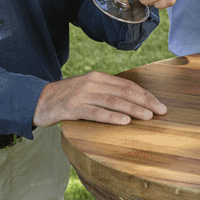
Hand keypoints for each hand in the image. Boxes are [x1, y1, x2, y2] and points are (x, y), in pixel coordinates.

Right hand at [33, 72, 167, 126]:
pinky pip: (96, 112)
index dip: (145, 94)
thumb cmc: (66, 98)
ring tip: (148, 116)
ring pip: (114, 101)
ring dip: (134, 109)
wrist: (37, 100)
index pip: (128, 85)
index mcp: (99, 77)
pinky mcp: (73, 108)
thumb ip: (105, 93)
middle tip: (161, 111)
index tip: (159, 104)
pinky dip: (112, 117)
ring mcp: (83, 94)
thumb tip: (130, 103)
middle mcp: (93, 83)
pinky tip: (124, 122)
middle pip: (125, 92)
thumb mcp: (88, 90)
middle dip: (146, 101)